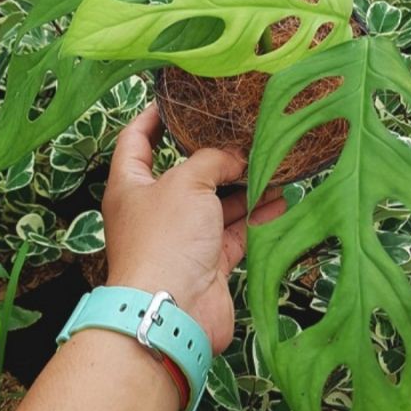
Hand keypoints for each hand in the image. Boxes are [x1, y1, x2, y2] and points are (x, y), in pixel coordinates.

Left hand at [102, 103, 285, 353]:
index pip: (135, 141)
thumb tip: (234, 158)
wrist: (173, 311)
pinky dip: (255, 216)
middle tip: (243, 132)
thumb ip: (212, 160)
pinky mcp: (208, 262)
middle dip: (215, 154)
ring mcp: (182, 237)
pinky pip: (234, 231)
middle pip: (185, 172)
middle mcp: (154, 209)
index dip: (152, 117)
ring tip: (274, 164)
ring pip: (215, 203)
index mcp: (131, 185)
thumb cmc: (166, 237)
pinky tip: (279, 199)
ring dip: (244, 186)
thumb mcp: (187, 182)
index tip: (174, 99)